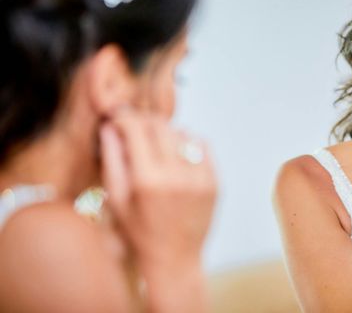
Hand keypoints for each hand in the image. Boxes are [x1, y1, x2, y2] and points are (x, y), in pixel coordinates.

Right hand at [99, 109, 216, 269]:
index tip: (119, 118)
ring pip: (183, 133)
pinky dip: (189, 145)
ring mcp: (200, 178)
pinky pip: (202, 145)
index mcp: (148, 180)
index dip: (125, 117)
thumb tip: (110, 126)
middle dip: (145, 122)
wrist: (174, 259)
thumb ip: (112, 159)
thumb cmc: (140, 232)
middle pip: (161, 125)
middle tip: (136, 130)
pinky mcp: (214, 181)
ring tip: (158, 151)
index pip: (137, 128)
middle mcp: (177, 176)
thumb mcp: (117, 198)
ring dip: (168, 135)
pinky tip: (178, 159)